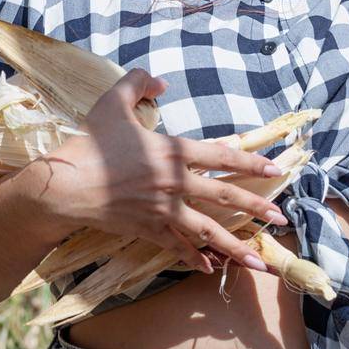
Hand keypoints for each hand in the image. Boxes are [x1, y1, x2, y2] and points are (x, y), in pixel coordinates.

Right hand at [33, 68, 290, 274]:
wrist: (65, 185)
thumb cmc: (90, 142)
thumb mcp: (112, 101)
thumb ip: (138, 83)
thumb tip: (160, 81)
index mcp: (172, 151)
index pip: (222, 156)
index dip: (252, 162)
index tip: (276, 170)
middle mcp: (174, 183)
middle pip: (224, 197)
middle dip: (257, 207)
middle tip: (283, 219)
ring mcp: (162, 210)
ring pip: (207, 230)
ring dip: (236, 246)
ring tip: (259, 260)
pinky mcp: (147, 229)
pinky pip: (176, 246)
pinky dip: (194, 257)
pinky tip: (210, 268)